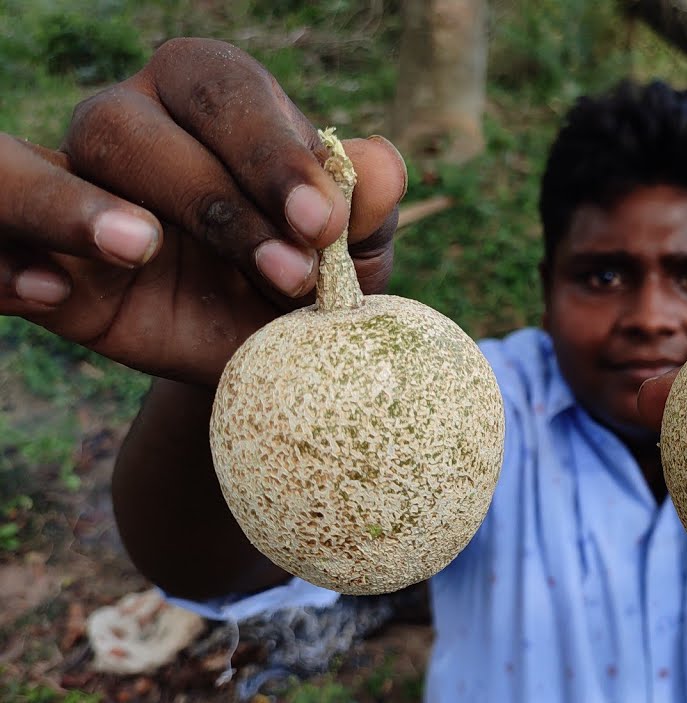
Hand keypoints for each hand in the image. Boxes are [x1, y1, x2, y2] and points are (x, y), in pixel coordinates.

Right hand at [1, 38, 407, 386]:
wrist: (265, 354)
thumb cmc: (312, 279)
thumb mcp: (354, 251)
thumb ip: (365, 207)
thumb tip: (379, 165)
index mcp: (211, 99)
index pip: (226, 93)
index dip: (272, 153)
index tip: (323, 226)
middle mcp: (132, 125)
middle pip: (133, 128)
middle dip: (215, 201)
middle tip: (289, 274)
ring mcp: (73, 188)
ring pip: (37, 166)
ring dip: (76, 205)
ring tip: (139, 247)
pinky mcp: (39, 260)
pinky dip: (7, 263)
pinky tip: (53, 292)